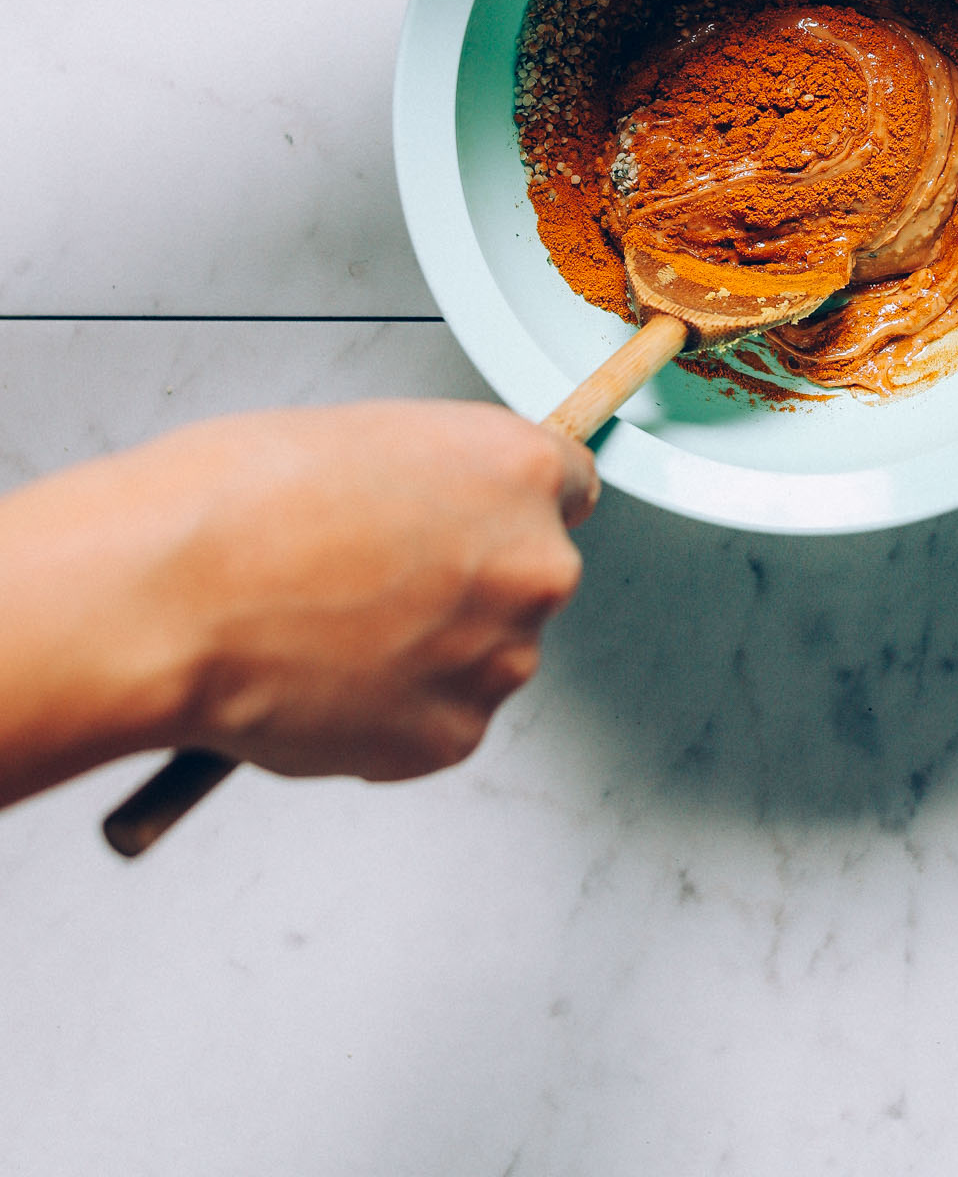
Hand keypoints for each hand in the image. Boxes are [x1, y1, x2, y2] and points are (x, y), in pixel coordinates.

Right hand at [0, 401, 596, 804]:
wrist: (171, 597)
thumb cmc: (238, 502)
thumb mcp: (365, 440)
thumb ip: (435, 481)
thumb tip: (443, 512)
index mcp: (519, 468)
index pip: (568, 487)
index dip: (508, 506)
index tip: (479, 523)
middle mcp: (534, 564)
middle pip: (529, 576)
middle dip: (468, 583)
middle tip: (373, 584)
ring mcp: (499, 657)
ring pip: (484, 655)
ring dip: (430, 652)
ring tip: (328, 631)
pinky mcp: (455, 736)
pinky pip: (440, 721)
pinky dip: (392, 713)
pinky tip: (323, 681)